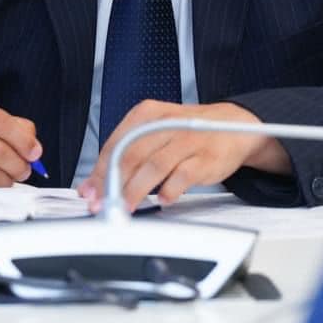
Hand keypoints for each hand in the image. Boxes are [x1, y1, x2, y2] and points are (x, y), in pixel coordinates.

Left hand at [78, 100, 290, 212]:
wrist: (232, 127)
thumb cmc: (187, 133)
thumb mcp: (155, 132)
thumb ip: (128, 155)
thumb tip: (96, 184)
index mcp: (147, 114)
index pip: (116, 144)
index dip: (99, 171)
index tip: (89, 192)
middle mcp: (165, 123)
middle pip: (131, 155)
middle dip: (113, 184)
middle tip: (103, 205)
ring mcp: (186, 139)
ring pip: (154, 166)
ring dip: (136, 190)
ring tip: (126, 207)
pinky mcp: (204, 156)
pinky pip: (183, 175)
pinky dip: (170, 190)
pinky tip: (162, 200)